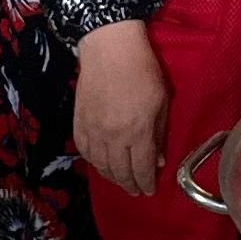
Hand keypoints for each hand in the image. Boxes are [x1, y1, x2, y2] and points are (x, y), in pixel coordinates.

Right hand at [71, 19, 170, 195]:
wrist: (109, 48)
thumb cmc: (142, 70)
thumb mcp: (161, 101)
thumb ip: (159, 134)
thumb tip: (157, 160)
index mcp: (137, 132)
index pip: (141, 168)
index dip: (146, 183)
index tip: (150, 191)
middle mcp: (113, 137)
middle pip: (120, 172)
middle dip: (129, 185)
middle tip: (136, 191)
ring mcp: (93, 131)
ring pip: (100, 165)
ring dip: (112, 177)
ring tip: (120, 181)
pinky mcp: (79, 122)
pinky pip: (85, 151)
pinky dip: (93, 162)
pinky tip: (100, 164)